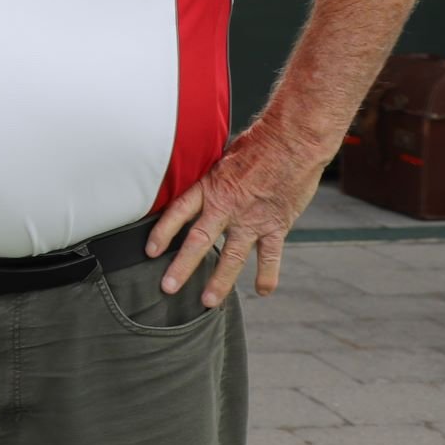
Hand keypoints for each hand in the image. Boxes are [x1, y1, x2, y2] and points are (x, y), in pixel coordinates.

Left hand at [150, 119, 325, 305]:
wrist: (294, 141)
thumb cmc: (258, 144)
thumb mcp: (222, 157)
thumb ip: (210, 178)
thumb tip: (197, 186)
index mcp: (210, 187)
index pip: (178, 213)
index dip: (162, 233)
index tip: (150, 252)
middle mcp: (227, 206)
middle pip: (199, 241)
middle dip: (182, 267)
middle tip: (169, 288)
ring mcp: (252, 219)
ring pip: (232, 257)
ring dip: (219, 281)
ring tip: (208, 302)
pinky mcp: (276, 225)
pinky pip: (270, 256)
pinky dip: (267, 275)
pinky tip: (263, 291)